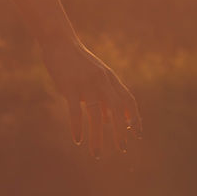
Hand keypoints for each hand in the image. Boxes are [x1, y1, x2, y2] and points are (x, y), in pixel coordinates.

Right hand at [39, 36, 141, 158]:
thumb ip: (103, 96)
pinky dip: (77, 128)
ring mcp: (85, 83)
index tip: (137, 135)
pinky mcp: (69, 86)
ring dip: (98, 137)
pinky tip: (78, 140)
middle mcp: (101, 81)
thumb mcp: (96, 77)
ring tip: (97, 153)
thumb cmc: (77, 62)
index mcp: (110, 79)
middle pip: (117, 109)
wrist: (59, 42)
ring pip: (95, 115)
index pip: (128, 100)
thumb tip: (109, 120)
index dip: (135, 118)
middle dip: (120, 131)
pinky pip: (75, 111)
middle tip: (122, 149)